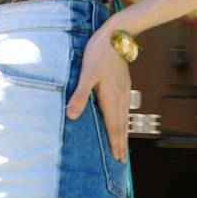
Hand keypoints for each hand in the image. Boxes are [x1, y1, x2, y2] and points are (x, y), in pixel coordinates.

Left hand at [65, 29, 129, 162]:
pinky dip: (124, 121)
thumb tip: (71, 116)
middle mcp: (120, 98)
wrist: (117, 36)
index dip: (115, 144)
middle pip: (121, 126)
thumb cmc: (99, 53)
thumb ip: (79, 95)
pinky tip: (123, 122)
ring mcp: (124, 91)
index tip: (117, 159)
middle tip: (122, 161)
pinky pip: (125, 110)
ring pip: (125, 119)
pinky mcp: (124, 85)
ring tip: (123, 147)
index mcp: (111, 98)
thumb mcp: (86, 74)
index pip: (113, 127)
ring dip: (123, 135)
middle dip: (121, 144)